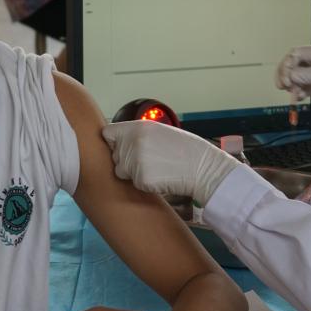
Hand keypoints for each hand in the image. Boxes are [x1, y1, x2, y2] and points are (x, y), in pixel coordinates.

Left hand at [102, 122, 239, 205]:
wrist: (202, 168)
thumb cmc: (185, 150)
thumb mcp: (160, 132)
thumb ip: (137, 135)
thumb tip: (116, 141)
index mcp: (138, 127)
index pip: (108, 133)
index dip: (114, 142)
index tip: (122, 147)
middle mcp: (133, 141)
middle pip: (115, 155)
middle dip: (126, 160)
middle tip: (149, 160)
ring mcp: (135, 161)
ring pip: (121, 171)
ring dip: (133, 173)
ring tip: (156, 168)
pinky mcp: (140, 179)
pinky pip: (133, 183)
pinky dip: (144, 183)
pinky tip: (160, 177)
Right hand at [276, 43, 310, 112]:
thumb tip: (291, 77)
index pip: (296, 54)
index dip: (287, 64)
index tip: (286, 78)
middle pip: (294, 65)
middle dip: (286, 75)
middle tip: (283, 86)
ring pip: (298, 78)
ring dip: (292, 85)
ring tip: (294, 94)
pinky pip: (305, 88)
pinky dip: (299, 92)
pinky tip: (299, 97)